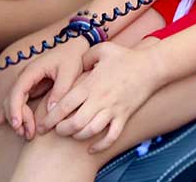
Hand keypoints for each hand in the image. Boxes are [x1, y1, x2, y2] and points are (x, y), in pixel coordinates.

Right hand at [0, 37, 86, 140]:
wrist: (75, 47)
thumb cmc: (73, 57)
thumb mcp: (70, 72)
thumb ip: (61, 90)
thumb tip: (50, 110)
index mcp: (32, 70)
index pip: (16, 91)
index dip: (14, 109)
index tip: (18, 125)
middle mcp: (25, 76)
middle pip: (12, 100)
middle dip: (17, 118)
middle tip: (27, 134)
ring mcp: (26, 82)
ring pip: (13, 103)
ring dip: (17, 119)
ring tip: (27, 134)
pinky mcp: (30, 87)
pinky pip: (17, 101)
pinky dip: (14, 113)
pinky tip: (10, 126)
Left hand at [38, 42, 160, 152]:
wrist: (151, 66)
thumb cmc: (126, 57)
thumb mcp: (102, 49)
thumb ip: (85, 57)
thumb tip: (75, 66)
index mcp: (91, 84)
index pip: (64, 105)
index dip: (50, 118)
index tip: (44, 124)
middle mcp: (100, 99)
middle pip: (75, 123)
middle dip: (62, 130)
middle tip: (57, 130)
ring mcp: (113, 109)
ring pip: (90, 131)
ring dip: (78, 136)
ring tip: (73, 134)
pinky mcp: (124, 116)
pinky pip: (111, 136)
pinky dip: (100, 145)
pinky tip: (91, 147)